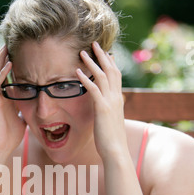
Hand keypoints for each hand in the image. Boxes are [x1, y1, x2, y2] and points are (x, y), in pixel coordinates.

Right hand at [0, 45, 25, 156]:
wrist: (0, 147)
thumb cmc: (10, 135)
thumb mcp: (23, 118)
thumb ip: (26, 109)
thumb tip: (37, 106)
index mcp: (6, 95)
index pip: (8, 73)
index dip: (12, 61)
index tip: (21, 50)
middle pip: (0, 67)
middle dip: (5, 54)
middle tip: (12, 40)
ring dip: (2, 58)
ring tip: (7, 45)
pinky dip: (3, 73)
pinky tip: (10, 64)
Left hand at [77, 42, 127, 161]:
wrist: (116, 151)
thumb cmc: (112, 140)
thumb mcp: (110, 122)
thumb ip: (107, 112)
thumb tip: (104, 110)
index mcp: (118, 100)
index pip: (116, 76)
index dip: (111, 63)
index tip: (106, 53)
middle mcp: (116, 98)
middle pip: (111, 70)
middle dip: (102, 56)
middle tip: (94, 43)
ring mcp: (110, 102)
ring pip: (102, 76)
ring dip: (92, 62)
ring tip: (83, 52)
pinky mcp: (102, 109)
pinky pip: (93, 89)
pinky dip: (85, 78)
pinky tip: (77, 71)